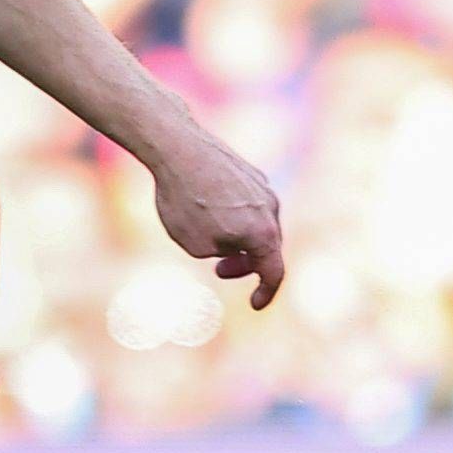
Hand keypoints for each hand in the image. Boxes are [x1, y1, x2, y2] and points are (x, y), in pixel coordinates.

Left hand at [145, 129, 288, 311]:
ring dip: (240, 239)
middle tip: (219, 270)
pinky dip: (235, 217)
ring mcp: (262, 188)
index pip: (274, 272)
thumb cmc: (184, 201)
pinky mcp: (249, 172)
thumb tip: (233, 244)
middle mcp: (271, 209)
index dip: (266, 292)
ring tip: (209, 238)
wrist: (178, 148)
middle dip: (245, 264)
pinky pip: (248, 204)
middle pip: (267, 248)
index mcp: (264, 233)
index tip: (254, 304)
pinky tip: (210, 212)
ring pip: (258, 224)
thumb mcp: (197, 246)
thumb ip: (222, 254)